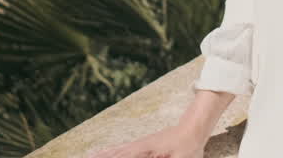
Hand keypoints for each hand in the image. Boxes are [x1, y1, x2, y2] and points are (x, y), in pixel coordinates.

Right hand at [88, 122, 206, 157]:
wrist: (193, 129)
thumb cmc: (189, 146)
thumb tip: (153, 157)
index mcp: (146, 149)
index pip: (123, 156)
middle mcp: (139, 146)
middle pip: (115, 154)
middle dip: (101, 157)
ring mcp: (139, 145)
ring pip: (116, 152)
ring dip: (102, 155)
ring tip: (88, 156)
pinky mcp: (142, 146)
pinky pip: (121, 150)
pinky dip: (109, 152)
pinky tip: (102, 153)